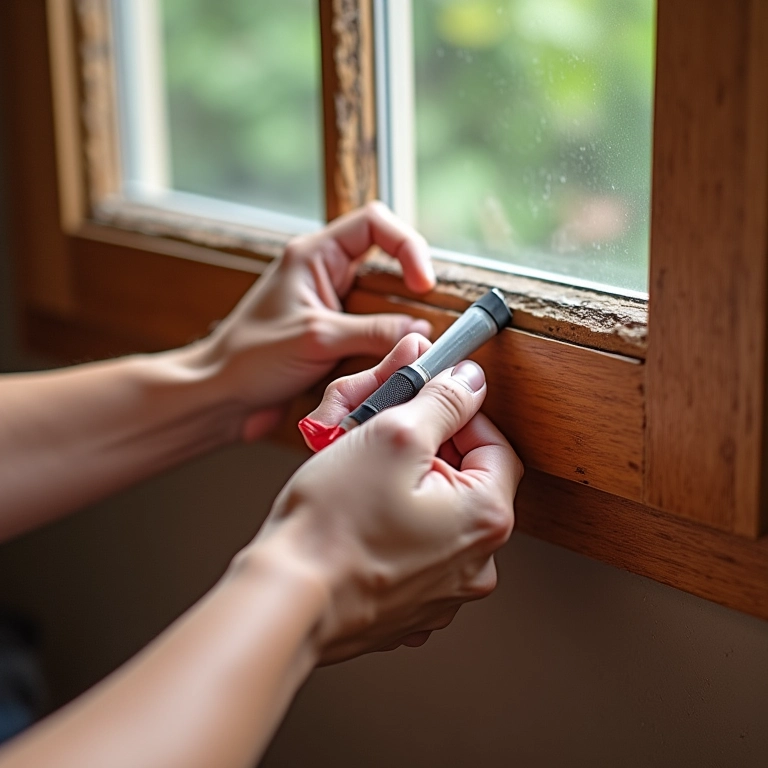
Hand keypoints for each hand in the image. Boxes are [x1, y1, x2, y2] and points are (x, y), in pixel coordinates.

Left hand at [195, 202, 434, 440]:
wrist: (221, 397)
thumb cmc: (250, 358)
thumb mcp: (318, 339)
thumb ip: (373, 331)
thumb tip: (420, 332)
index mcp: (313, 255)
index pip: (374, 224)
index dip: (407, 246)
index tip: (423, 284)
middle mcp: (324, 273)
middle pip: (384, 262)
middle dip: (407, 288)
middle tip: (424, 314)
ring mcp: (329, 304)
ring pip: (381, 300)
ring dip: (396, 321)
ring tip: (407, 344)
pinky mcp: (332, 334)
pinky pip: (371, 329)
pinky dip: (384, 344)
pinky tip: (385, 363)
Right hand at [248, 336, 522, 662]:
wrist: (287, 602)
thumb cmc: (331, 528)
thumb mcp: (392, 436)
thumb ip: (443, 402)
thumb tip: (469, 382)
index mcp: (485, 519)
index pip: (495, 446)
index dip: (459, 416)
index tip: (426, 406)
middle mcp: (476, 562)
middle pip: (466, 481)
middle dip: (427, 451)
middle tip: (383, 438)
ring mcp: (443, 590)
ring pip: (436, 515)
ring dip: (407, 487)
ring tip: (363, 476)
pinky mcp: (410, 606)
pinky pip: (413, 549)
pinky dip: (393, 526)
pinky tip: (360, 516)